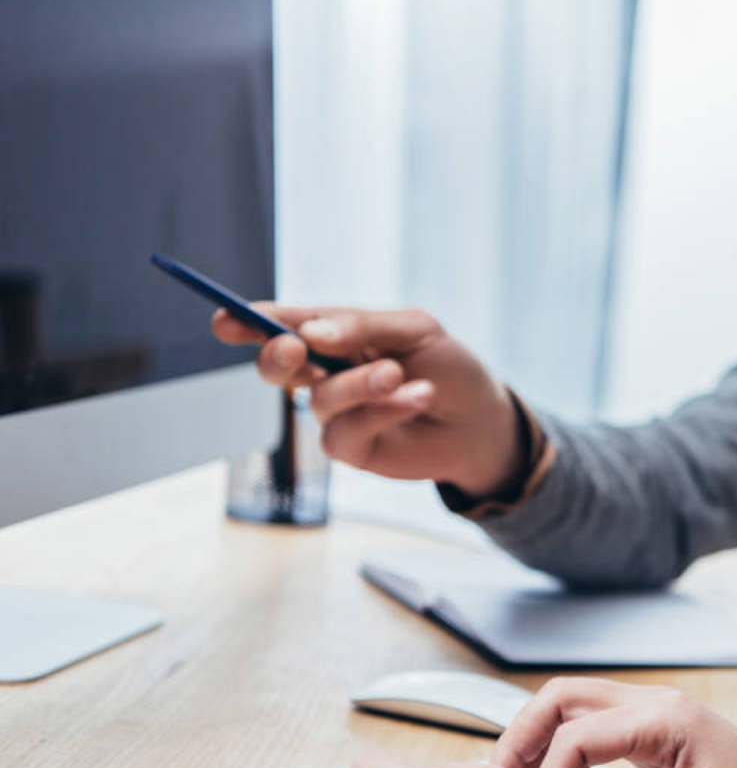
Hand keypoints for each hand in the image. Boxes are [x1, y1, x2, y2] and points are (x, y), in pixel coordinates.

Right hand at [212, 305, 526, 497]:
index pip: (285, 324)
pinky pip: (343, 431)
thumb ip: (362, 327)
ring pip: (319, 398)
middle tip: (298, 347)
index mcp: (336, 334)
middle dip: (277, 355)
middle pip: (277, 364)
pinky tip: (416, 399)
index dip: (249, 322)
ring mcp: (338, 411)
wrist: (482, 420)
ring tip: (401, 375)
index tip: (224, 321)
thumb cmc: (449, 367)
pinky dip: (381, 411)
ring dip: (361, 383)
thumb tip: (309, 334)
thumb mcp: (414, 330)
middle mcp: (328, 372)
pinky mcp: (352, 446)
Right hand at [492, 677, 736, 767]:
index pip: (577, 736)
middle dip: (521, 735)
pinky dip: (560, 741)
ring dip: (536, 734)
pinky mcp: (655, 728)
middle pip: (562, 696)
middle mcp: (656, 703)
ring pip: (573, 701)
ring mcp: (655, 711)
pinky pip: (592, 719)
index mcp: (666, 722)